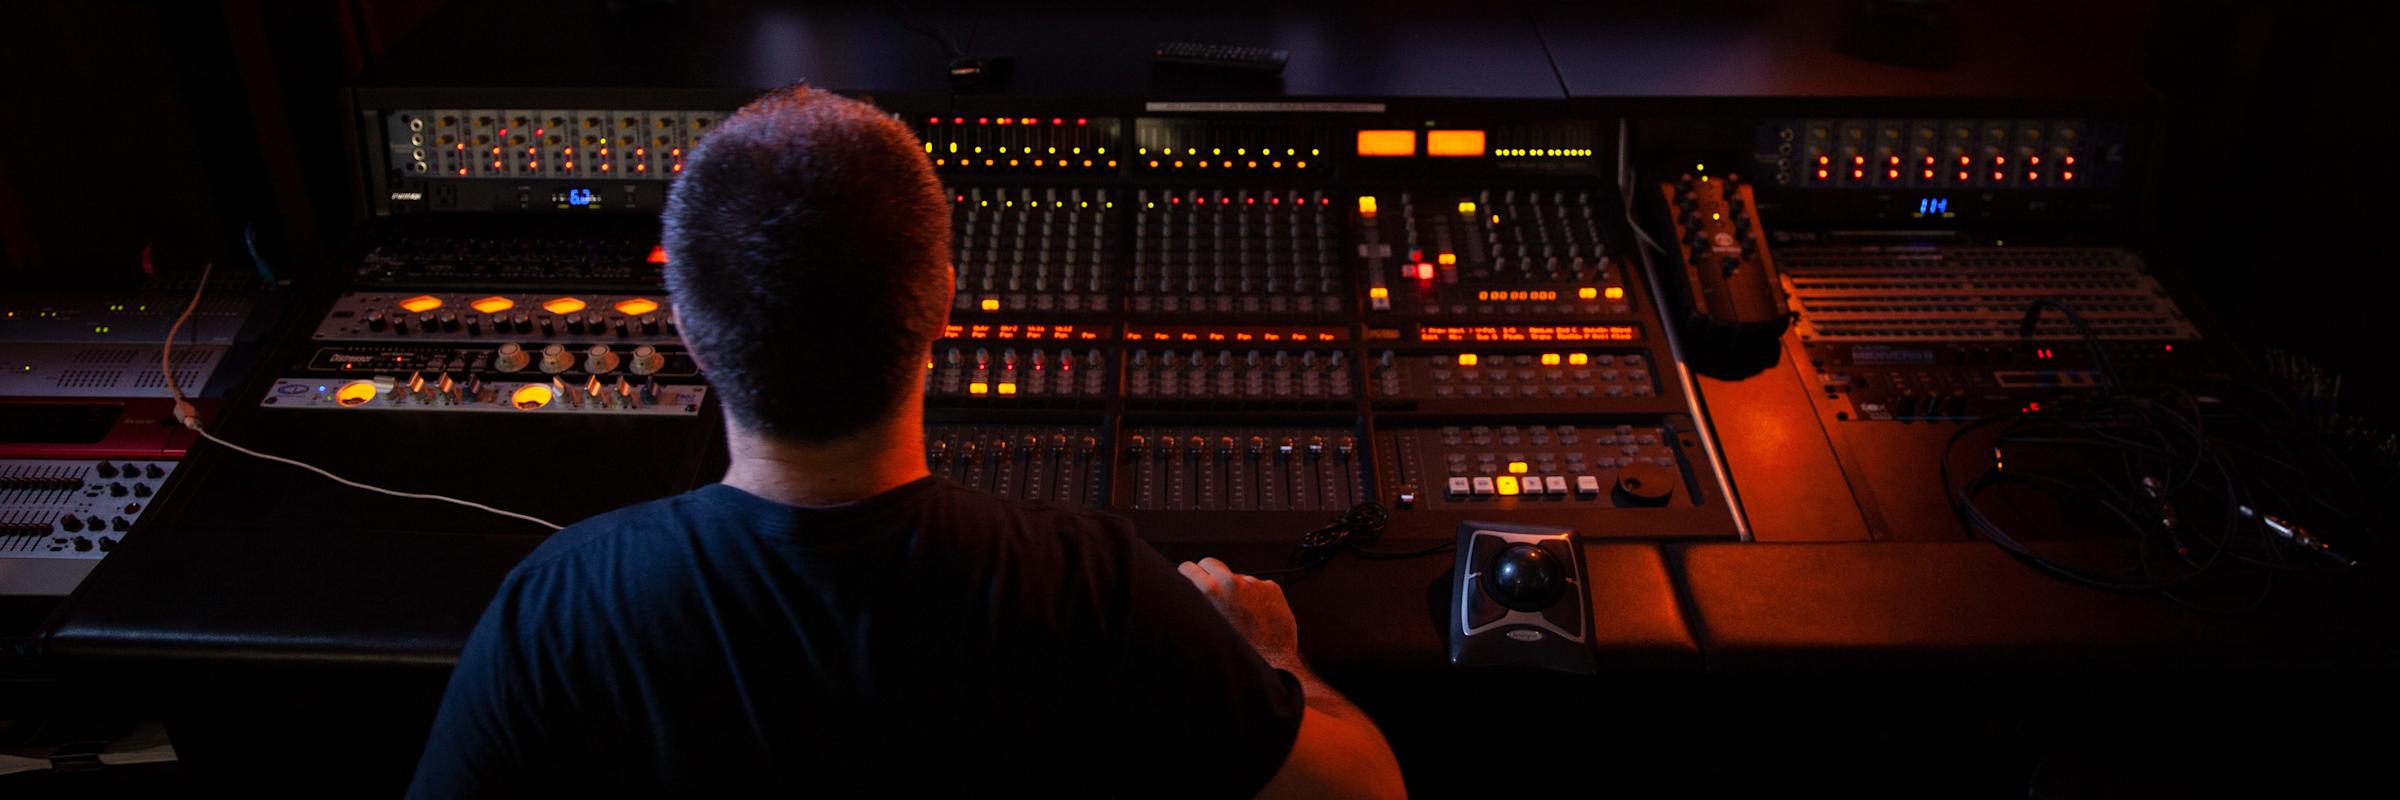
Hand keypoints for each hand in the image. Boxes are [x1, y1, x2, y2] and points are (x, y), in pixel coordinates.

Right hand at [1177, 557, 1302, 669]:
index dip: (1186, 574)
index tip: (1187, 578)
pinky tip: (1256, 616)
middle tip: (1208, 590)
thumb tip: (1188, 598)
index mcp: (1210, 592)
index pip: (1189, 567)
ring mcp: (1254, 583)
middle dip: (1207, 574)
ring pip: (1236, 577)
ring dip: (1234, 589)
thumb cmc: (1240, 653)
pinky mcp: (1271, 588)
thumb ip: (1197, 609)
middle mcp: (1232, 582)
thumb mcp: (1206, 632)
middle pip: (1211, 563)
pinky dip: (1255, 597)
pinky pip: (1257, 586)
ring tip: (1239, 614)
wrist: (1273, 663)